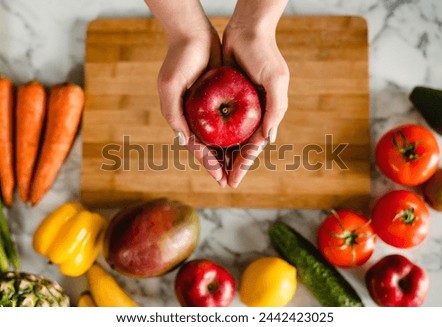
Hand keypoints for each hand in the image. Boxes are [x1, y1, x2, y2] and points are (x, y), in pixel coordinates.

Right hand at [157, 26, 227, 185]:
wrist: (194, 35)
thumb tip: (183, 141)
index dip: (208, 164)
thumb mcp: (171, 86)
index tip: (220, 179)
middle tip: (231, 182)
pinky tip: (245, 143)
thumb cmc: (179, 60)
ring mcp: (207, 110)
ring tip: (239, 170)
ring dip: (229, 154)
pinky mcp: (219, 100)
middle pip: (209, 148)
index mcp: (182, 119)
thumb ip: (174, 114)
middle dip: (220, 166)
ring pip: (220, 138)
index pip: (197, 148)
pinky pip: (229, 122)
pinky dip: (235, 135)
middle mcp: (195, 118)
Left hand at [223, 17, 288, 187]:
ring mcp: (240, 107)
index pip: (253, 147)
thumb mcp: (275, 80)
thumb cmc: (263, 54)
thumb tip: (267, 139)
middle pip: (240, 147)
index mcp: (267, 114)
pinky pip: (219, 122)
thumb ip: (275, 109)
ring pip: (229, 138)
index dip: (243, 165)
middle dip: (232, 166)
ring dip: (222, 155)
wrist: (247, 30)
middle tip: (221, 183)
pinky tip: (205, 146)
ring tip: (213, 172)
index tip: (233, 182)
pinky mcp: (227, 98)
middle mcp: (254, 114)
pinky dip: (214, 135)